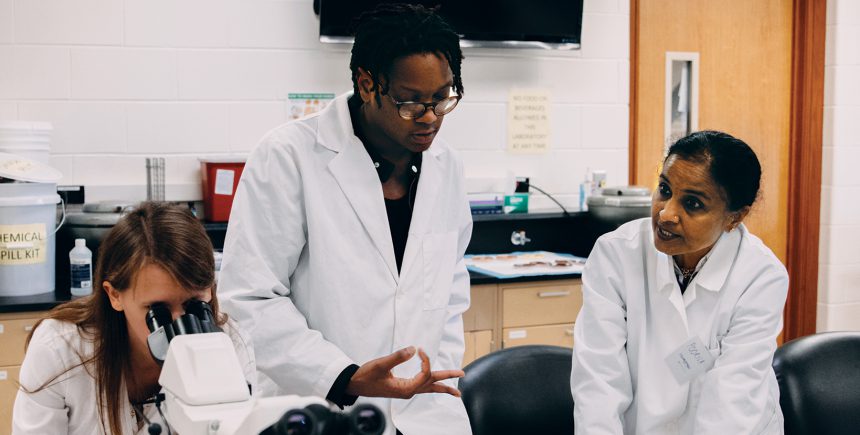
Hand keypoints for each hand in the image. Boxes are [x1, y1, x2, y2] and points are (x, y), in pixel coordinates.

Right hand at [345, 346, 464, 398]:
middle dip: (448, 379)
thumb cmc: (366, 376)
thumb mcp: (380, 365)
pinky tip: (434, 384)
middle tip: (462, 373)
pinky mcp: (402, 388)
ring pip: (428, 388)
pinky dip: (430, 385)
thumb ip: (397, 357)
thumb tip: (414, 349)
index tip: (421, 349)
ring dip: (442, 387)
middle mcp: (408, 391)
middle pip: (432, 384)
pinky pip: (421, 387)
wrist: (355, 384)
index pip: (424, 374)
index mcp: (405, 388)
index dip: (426, 361)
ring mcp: (406, 391)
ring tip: (456, 392)